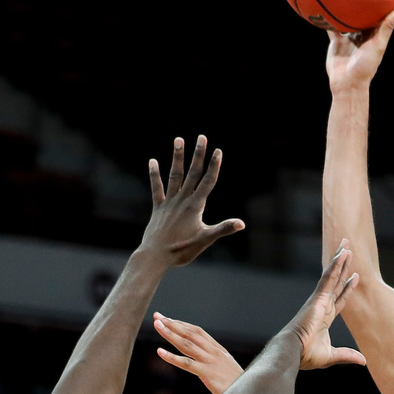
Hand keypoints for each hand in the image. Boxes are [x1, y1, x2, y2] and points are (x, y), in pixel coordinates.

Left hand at [140, 136, 243, 265]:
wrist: (155, 256)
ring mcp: (169, 202)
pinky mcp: (158, 208)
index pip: (208, 182)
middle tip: (202, 137)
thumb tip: (241, 224)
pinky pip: (156, 188)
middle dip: (198, 155)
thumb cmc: (181, 250)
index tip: (218, 150)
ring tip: (179, 140)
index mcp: (195, 206)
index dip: (214, 166)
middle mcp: (182, 200)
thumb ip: (223, 229)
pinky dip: (154, 175)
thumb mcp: (205, 240)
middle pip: (192, 173)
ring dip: (178, 158)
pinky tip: (152, 161)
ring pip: (175, 175)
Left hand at [154, 314, 244, 393]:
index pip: (198, 331)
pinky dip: (171, 357)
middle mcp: (213, 352)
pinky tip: (159, 352)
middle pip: (190, 333)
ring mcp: (210, 361)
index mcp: (218, 349)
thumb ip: (216, 361)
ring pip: (186, 344)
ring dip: (170, 333)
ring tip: (157, 326)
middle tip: (158, 316)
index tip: (169, 319)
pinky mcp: (207, 373)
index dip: (182, 324)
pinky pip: (186, 364)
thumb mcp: (227, 368)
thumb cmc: (238, 385)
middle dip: (172, 324)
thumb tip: (204, 359)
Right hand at [289, 241, 365, 371]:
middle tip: (348, 251)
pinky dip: (336, 265)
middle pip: (336, 282)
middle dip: (343, 267)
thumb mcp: (332, 356)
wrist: (294, 352)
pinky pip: (328, 277)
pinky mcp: (318, 297)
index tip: (355, 277)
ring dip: (340, 260)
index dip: (347, 287)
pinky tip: (343, 254)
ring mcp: (320, 300)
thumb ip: (347, 355)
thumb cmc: (306, 356)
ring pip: (332, 275)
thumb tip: (363, 360)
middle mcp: (322, 305)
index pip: (339, 299)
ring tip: (346, 245)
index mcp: (325, 317)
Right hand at [326, 8, 393, 95]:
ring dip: (343, 7)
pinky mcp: (336, 40)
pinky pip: (331, 26)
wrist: (347, 82)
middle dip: (359, 0)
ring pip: (346, 17)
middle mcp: (361, 32)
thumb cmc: (366, 66)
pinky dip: (328, 18)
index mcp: (374, 32)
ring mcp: (348, 35)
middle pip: (361, 13)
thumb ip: (388, 27)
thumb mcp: (379, 44)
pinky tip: (324, 4)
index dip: (379, 1)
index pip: (378, 13)